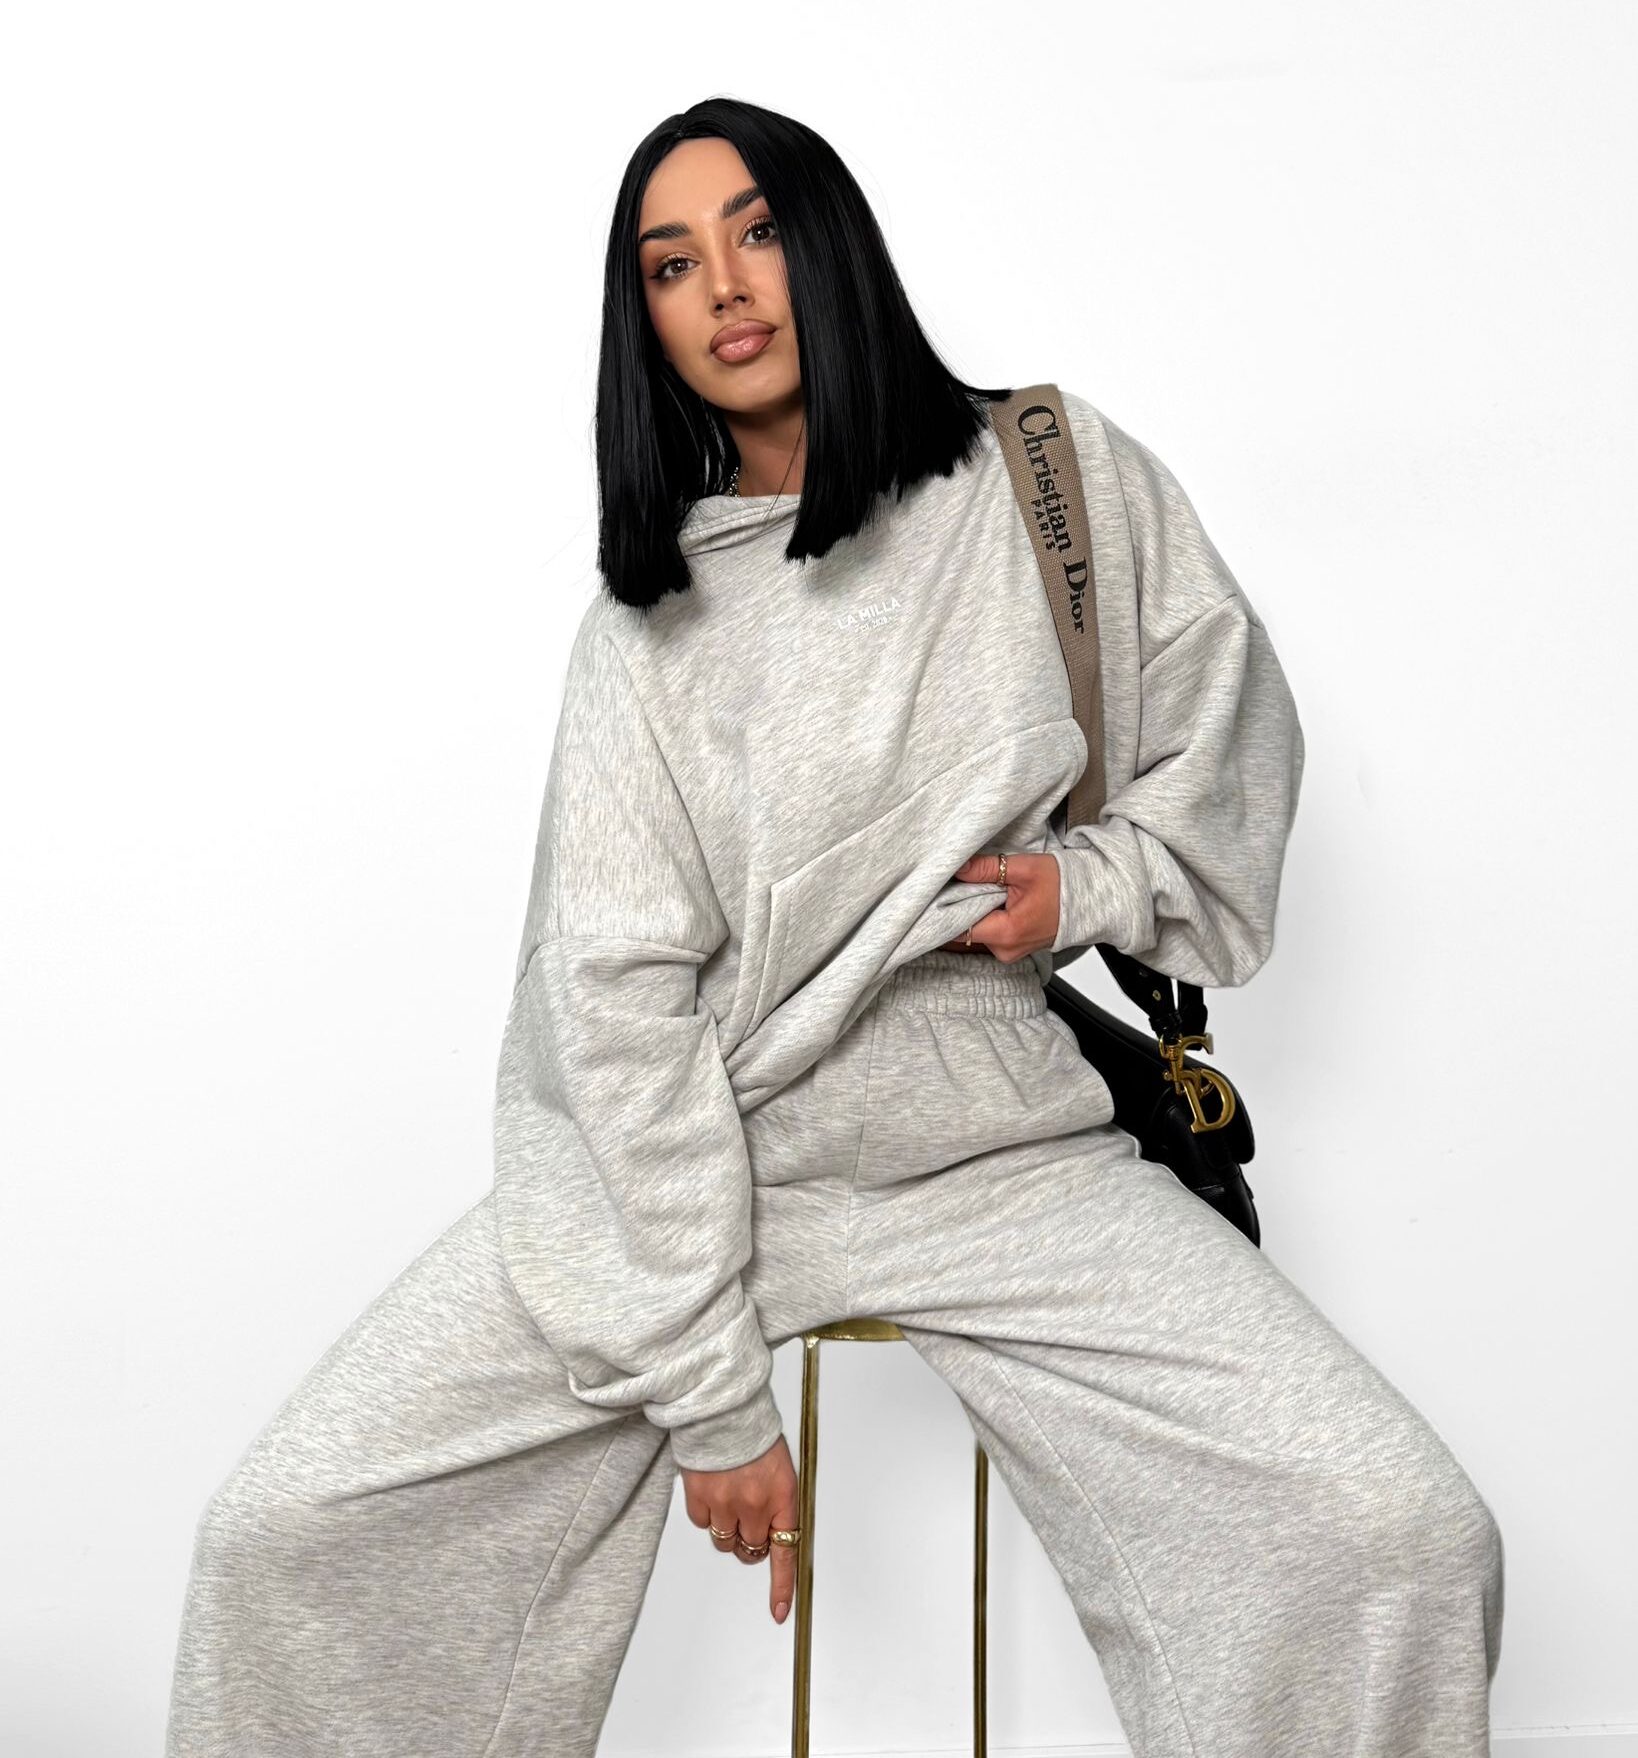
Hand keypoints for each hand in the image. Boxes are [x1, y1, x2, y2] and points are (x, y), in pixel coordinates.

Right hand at [680, 1434, 799, 1625]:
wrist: (724, 1408)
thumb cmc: (754, 1435)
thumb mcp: (780, 1469)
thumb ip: (776, 1504)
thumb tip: (769, 1533)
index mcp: (783, 1496)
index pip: (786, 1552)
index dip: (781, 1586)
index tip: (779, 1612)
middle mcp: (756, 1504)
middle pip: (750, 1549)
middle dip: (749, 1539)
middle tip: (746, 1514)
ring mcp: (726, 1503)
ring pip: (724, 1541)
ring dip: (727, 1527)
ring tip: (728, 1495)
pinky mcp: (700, 1497)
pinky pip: (702, 1524)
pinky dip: (706, 1512)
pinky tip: (712, 1487)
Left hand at [941, 851, 1059, 961]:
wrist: (1089, 900)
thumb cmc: (1062, 885)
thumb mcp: (1023, 868)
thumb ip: (987, 869)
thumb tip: (959, 867)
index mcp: (1006, 933)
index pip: (959, 928)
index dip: (948, 908)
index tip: (946, 890)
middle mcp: (1005, 950)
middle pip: (967, 930)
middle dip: (964, 906)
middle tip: (970, 883)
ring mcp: (1010, 952)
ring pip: (978, 931)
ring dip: (977, 911)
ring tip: (990, 891)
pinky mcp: (1013, 949)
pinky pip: (990, 933)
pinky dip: (989, 917)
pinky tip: (998, 902)